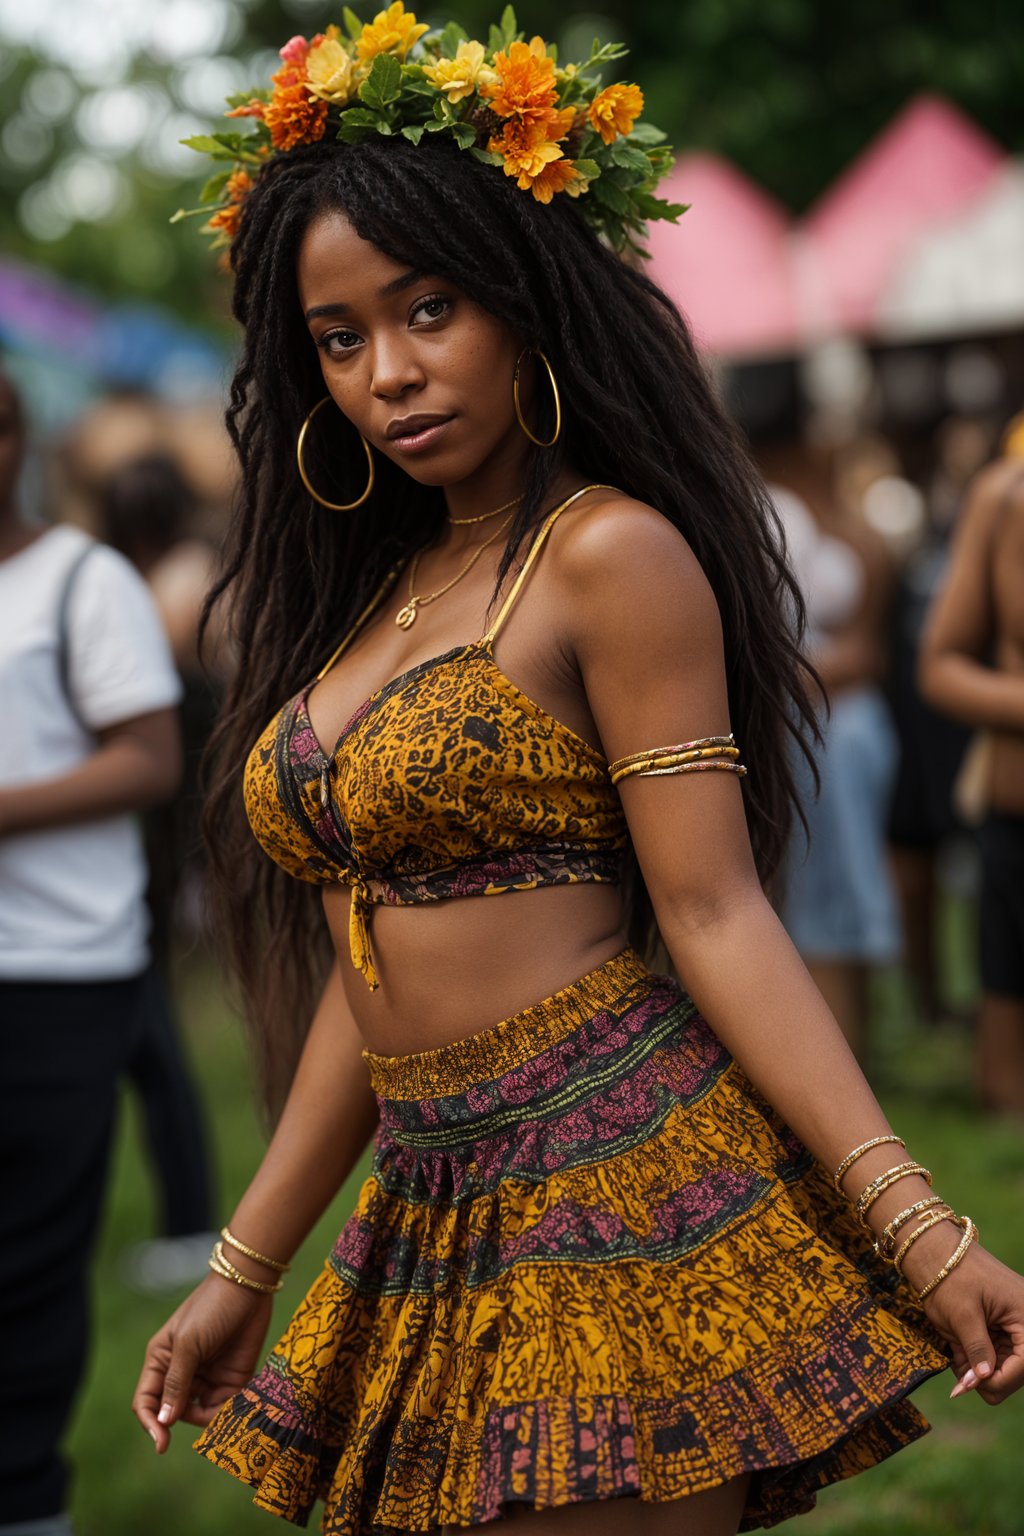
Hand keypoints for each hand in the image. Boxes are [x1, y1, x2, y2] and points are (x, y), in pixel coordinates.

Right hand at [132, 1272, 273, 1452]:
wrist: (250, 1286)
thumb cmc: (212, 1308)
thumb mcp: (189, 1343)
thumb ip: (177, 1382)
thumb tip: (163, 1420)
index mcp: (161, 1360)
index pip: (146, 1401)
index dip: (150, 1423)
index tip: (161, 1443)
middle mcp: (182, 1372)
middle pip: (174, 1412)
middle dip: (185, 1420)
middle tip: (206, 1416)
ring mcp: (207, 1376)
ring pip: (200, 1413)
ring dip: (210, 1418)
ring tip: (226, 1409)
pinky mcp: (232, 1378)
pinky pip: (225, 1406)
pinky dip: (228, 1412)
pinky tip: (238, 1407)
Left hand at [921, 1244, 1023, 1404]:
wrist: (936, 1251)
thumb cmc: (949, 1275)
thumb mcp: (962, 1315)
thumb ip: (977, 1350)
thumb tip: (982, 1381)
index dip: (996, 1381)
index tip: (966, 1385)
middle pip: (1017, 1371)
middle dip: (987, 1376)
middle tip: (958, 1372)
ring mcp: (1017, 1324)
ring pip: (1007, 1368)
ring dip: (981, 1369)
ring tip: (957, 1356)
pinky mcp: (1004, 1327)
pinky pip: (998, 1356)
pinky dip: (979, 1359)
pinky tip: (961, 1350)